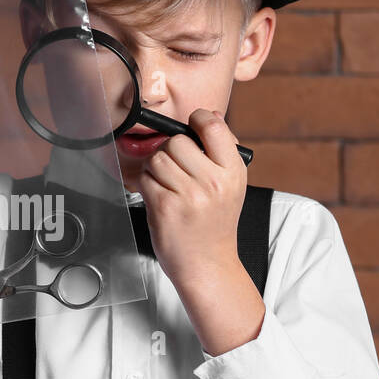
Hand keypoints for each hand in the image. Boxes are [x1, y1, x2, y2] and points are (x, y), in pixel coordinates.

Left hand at [137, 109, 248, 289]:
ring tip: (167, 184)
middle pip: (177, 141)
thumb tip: (209, 115)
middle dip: (170, 151)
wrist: (207, 263)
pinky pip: (145, 179)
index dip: (197, 119)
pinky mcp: (166, 207)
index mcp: (233, 171)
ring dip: (155, 168)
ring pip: (157, 158)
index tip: (192, 126)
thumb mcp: (232, 185)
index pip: (214, 126)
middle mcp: (213, 182)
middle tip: (175, 169)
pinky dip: (147, 186)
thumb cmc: (215, 222)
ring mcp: (189, 195)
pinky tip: (160, 198)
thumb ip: (222, 151)